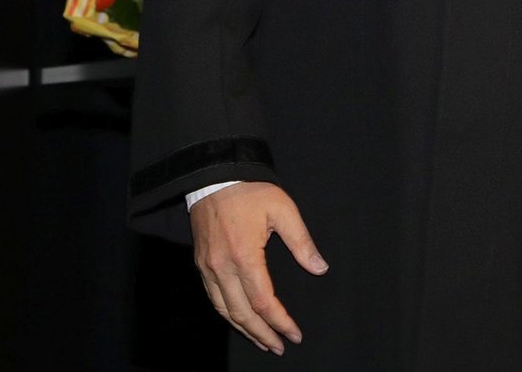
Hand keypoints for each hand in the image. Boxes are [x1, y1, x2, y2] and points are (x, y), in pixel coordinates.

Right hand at [189, 181, 327, 354]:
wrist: (214, 175)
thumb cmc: (250, 190)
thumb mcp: (283, 209)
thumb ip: (302, 241)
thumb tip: (320, 268)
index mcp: (244, 256)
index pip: (263, 302)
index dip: (280, 321)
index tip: (295, 334)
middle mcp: (222, 267)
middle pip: (242, 314)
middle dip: (263, 334)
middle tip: (280, 347)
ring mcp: (208, 267)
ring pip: (224, 310)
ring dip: (244, 329)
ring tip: (263, 341)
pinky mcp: (201, 263)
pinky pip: (213, 298)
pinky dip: (228, 314)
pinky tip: (240, 320)